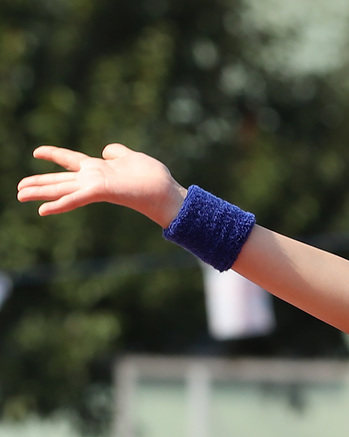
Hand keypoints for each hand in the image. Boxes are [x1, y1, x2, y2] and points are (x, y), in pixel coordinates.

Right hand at [17, 143, 185, 227]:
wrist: (168, 194)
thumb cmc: (154, 178)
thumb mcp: (131, 157)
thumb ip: (117, 153)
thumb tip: (106, 150)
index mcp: (99, 168)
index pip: (71, 160)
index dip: (53, 155)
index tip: (36, 152)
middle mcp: (93, 178)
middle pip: (60, 180)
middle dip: (38, 184)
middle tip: (18, 189)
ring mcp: (95, 185)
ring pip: (62, 189)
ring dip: (40, 194)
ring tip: (20, 196)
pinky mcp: (100, 191)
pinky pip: (75, 198)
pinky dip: (59, 204)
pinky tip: (43, 211)